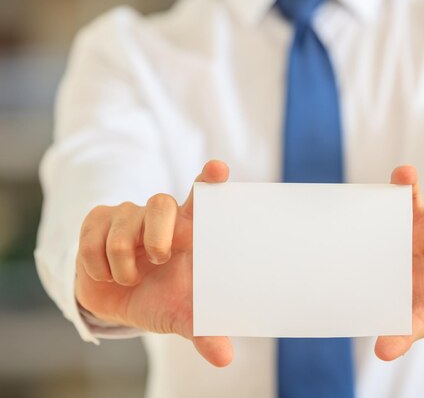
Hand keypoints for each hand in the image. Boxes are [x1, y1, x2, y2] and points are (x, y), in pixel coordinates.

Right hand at [75, 160, 233, 366]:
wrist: (118, 300)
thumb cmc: (160, 297)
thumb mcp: (181, 316)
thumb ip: (204, 331)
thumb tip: (225, 359)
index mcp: (189, 232)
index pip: (201, 196)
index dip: (209, 180)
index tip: (219, 169)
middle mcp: (160, 217)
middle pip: (161, 203)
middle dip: (158, 234)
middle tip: (160, 259)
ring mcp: (127, 215)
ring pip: (124, 226)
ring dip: (123, 263)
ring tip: (129, 280)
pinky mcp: (98, 220)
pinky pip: (93, 236)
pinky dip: (98, 265)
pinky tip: (105, 274)